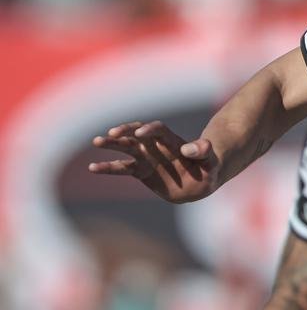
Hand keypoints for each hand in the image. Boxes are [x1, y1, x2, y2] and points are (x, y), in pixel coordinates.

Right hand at [89, 120, 221, 202]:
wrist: (201, 180)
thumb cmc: (208, 166)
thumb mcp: (210, 159)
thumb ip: (202, 151)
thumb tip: (188, 148)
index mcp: (171, 140)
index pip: (158, 130)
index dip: (150, 129)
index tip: (141, 133)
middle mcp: (155, 146)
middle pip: (137, 134)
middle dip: (125, 132)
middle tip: (111, 134)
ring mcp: (146, 157)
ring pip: (125, 148)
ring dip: (112, 145)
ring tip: (97, 141)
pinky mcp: (141, 171)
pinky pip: (121, 168)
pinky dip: (107, 168)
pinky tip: (93, 168)